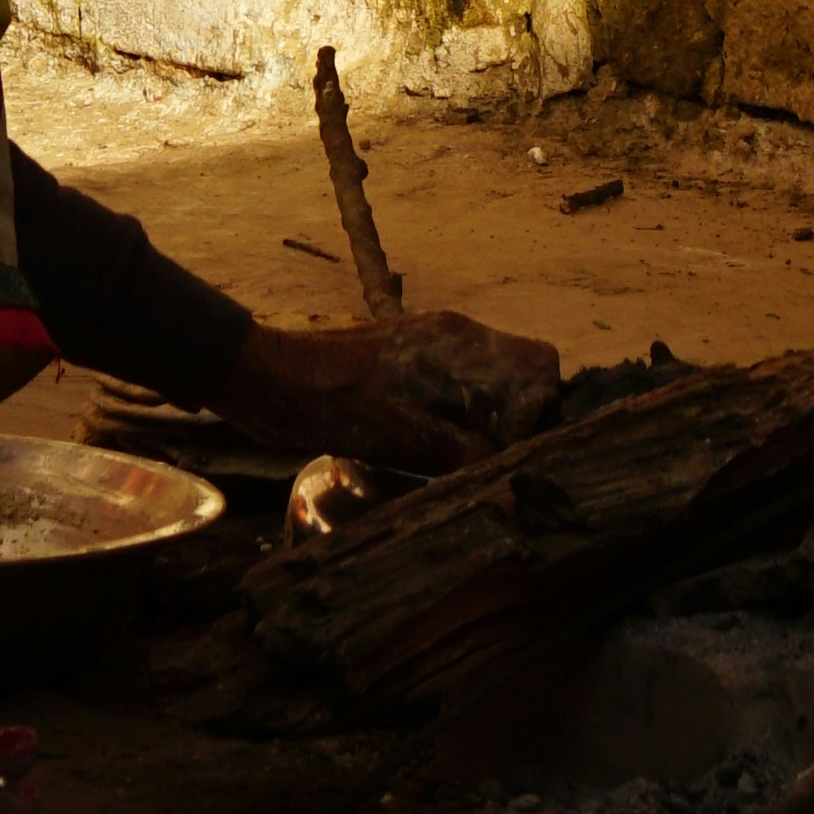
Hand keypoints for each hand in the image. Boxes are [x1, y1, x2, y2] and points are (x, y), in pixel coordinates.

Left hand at [221, 305, 561, 477]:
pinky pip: (458, 398)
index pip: (538, 361)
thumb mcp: (395, 433)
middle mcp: (452, 340)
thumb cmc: (328, 400)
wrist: (267, 381)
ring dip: (492, 430)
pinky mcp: (408, 375)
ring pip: (488, 391)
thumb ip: (454, 449)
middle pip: (518, 377)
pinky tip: (448, 463)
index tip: (531, 449)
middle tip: (505, 469)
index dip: (546, 406)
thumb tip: (506, 471)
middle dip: (522, 424)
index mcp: (456, 341)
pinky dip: (465, 428)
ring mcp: (429, 355)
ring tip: (479, 473)